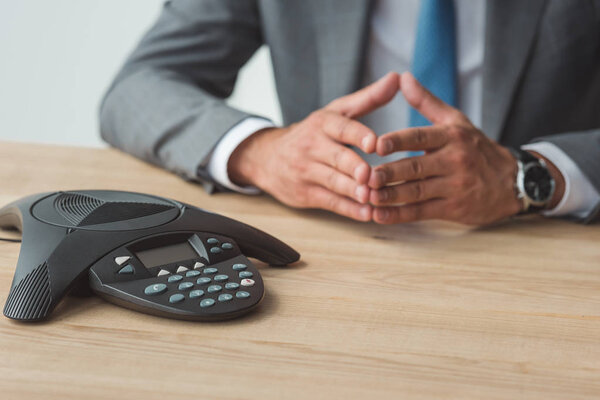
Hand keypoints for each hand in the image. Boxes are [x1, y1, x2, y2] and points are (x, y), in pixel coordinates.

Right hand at [228, 72, 400, 220]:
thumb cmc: (313, 133)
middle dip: (354, 167)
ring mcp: (307, 172)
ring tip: (372, 198)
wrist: (267, 158)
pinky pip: (330, 202)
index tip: (375, 143)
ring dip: (353, 191)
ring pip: (333, 182)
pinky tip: (367, 215)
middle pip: (337, 157)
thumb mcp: (335, 112)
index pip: (341, 128)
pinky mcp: (306, 194)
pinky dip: (349, 210)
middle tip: (371, 175)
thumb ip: (368, 98)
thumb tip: (397, 77)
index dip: (358, 135)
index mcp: (322, 123)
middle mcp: (312, 146)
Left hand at [368, 72, 524, 225]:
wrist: (512, 182)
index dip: (398, 141)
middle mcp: (454, 160)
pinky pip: (422, 212)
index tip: (376, 144)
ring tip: (367, 196)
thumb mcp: (456, 121)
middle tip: (365, 176)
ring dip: (390, 196)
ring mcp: (455, 186)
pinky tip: (380, 215)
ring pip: (417, 192)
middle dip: (389, 173)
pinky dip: (399, 215)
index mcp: (451, 136)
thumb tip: (403, 77)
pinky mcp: (454, 208)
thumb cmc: (476, 148)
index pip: (420, 136)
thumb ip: (426, 101)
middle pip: (415, 167)